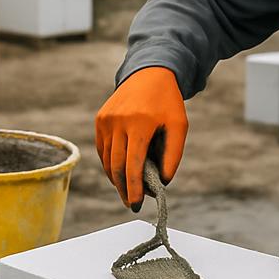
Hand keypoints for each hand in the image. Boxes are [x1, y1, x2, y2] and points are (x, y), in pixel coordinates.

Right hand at [95, 67, 187, 209]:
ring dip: (116, 179)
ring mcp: (106, 120)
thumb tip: (163, 182)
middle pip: (117, 166)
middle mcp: (118, 121)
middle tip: (132, 204)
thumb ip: (173, 155)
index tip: (137, 204)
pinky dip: (110, 164)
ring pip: (107, 159)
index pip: (133, 164)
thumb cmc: (168, 103)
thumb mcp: (179, 126)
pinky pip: (102, 150)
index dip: (134, 187)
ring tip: (128, 191)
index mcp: (140, 123)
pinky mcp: (100, 120)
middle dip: (123, 188)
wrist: (149, 74)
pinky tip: (119, 174)